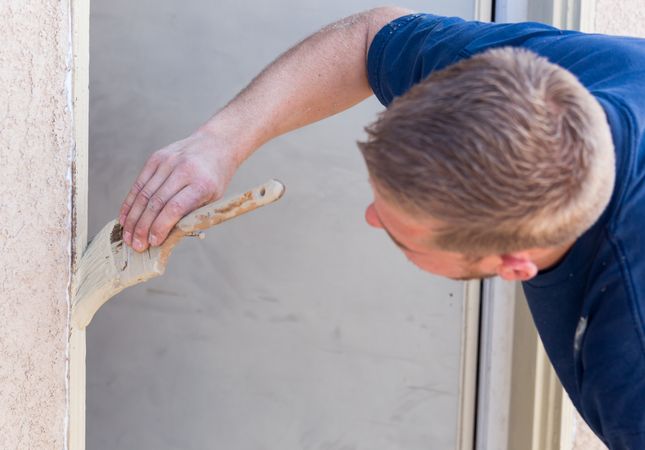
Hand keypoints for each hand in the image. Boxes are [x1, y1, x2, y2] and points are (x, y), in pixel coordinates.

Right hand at [119, 129, 236, 251]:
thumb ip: (191, 215)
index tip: (153, 242)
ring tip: (129, 236)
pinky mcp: (156, 158)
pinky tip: (125, 218)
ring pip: (144, 194)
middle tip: (136, 245)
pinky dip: (130, 203)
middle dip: (143, 227)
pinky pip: (139, 183)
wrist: (216, 144)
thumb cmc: (216, 178)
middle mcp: (182, 170)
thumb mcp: (213, 199)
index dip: (161, 226)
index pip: (175, 207)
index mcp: (201, 183)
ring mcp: (167, 162)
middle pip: (156, 202)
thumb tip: (167, 238)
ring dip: (133, 218)